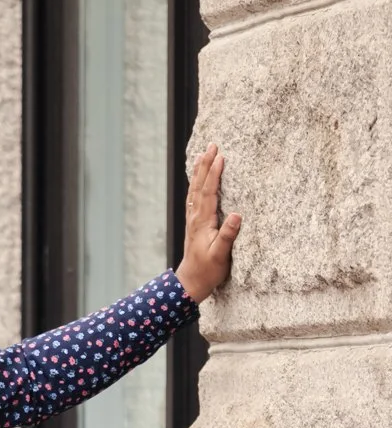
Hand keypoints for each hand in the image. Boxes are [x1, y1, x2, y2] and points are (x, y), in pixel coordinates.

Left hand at [175, 144, 242, 303]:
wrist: (190, 282)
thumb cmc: (208, 271)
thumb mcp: (221, 255)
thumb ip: (228, 235)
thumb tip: (236, 215)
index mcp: (203, 222)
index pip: (208, 193)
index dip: (214, 174)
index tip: (220, 157)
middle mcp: (195, 218)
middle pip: (199, 186)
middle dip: (205, 165)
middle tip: (211, 145)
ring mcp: (193, 220)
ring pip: (194, 190)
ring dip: (199, 171)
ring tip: (202, 154)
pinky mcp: (194, 224)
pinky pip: (194, 198)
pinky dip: (196, 184)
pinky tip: (197, 178)